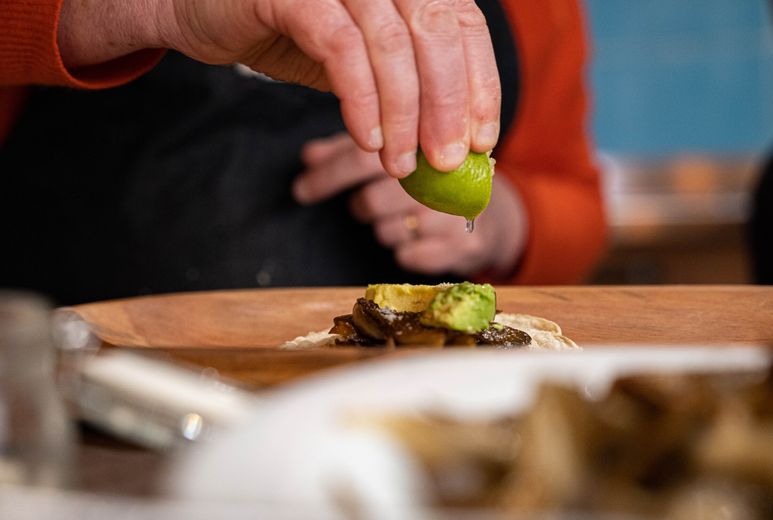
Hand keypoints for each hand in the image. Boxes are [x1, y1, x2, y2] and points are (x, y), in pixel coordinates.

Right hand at [58, 0, 500, 176]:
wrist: (204, 8)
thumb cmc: (292, 33)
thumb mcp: (363, 62)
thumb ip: (405, 89)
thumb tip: (451, 145)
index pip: (464, 23)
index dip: (481, 83)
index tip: (483, 140)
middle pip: (438, 30)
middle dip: (448, 104)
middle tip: (447, 161)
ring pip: (392, 42)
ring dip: (404, 113)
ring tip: (402, 166)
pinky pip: (342, 48)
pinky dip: (360, 100)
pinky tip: (368, 141)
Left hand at [295, 133, 526, 276]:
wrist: (496, 215)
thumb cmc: (437, 181)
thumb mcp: (401, 157)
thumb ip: (353, 153)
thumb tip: (308, 156)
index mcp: (424, 144)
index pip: (362, 158)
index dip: (327, 174)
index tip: (301, 188)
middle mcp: (442, 177)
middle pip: (371, 200)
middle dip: (360, 206)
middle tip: (366, 203)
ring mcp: (454, 212)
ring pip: (388, 232)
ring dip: (385, 229)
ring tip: (404, 218)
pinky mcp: (462, 246)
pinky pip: (409, 256)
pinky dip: (407, 250)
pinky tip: (421, 237)